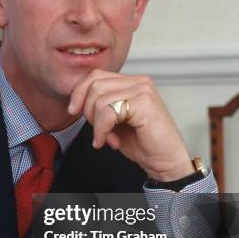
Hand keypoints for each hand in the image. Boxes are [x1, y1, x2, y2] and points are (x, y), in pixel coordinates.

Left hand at [68, 69, 193, 181]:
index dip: (79, 92)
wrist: (165, 161)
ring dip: (98, 125)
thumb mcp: (115, 119)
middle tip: (99, 131)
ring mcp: (143, 90)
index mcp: (132, 82)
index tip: (73, 110)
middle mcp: (139, 81)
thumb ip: (101, 105)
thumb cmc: (142, 143)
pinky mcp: (144, 103)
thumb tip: (77, 100)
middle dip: (88, 111)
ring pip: (99, 99)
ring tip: (109, 138)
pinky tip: (112, 142)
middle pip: (94, 85)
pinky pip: (108, 113)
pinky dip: (103, 130)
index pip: (95, 75)